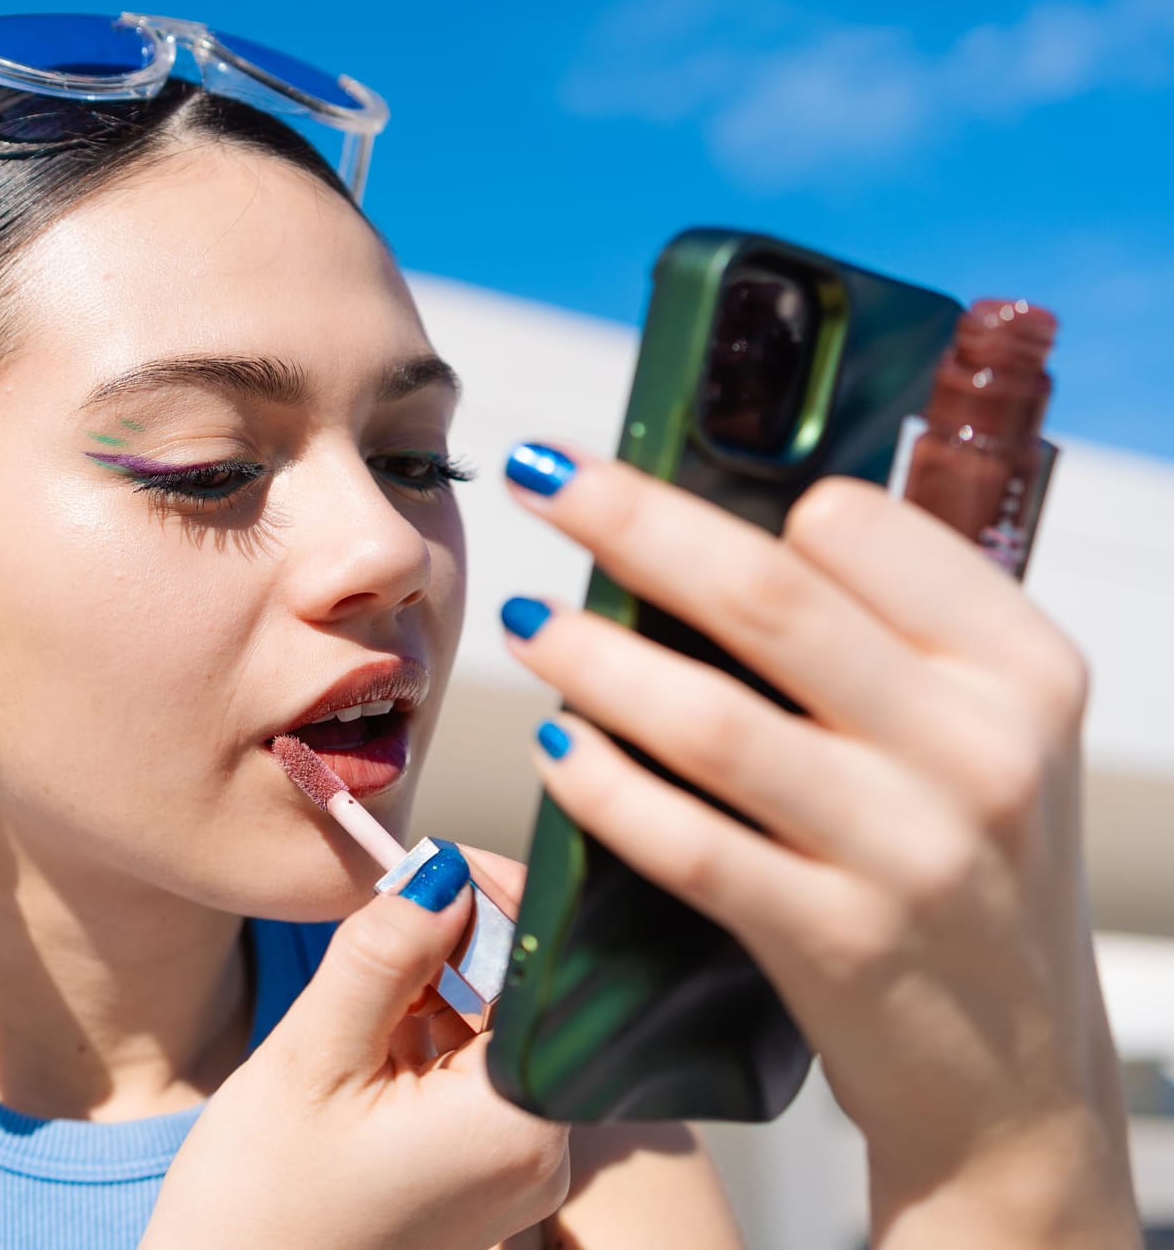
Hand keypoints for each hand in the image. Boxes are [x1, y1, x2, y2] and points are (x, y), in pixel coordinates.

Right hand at [144, 853, 569, 1249]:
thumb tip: (437, 874)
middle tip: (377, 921)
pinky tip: (358, 1051)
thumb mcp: (310, 1058)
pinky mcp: (471, 1186)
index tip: (431, 867)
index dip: (492, 903)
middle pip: (518, 1005)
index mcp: (514, 1127)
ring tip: (352, 1005)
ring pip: (488, 1038)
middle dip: (451, 949)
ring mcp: (506, 1179)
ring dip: (428, 996)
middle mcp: (533, 1159)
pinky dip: (417, 1046)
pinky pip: (464, 1084)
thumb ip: (380, 956)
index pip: (538, 976)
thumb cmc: (259, 1210)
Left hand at [497, 442, 1137, 1246]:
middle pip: (767, 598)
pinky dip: (606, 788)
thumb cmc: (965, 875)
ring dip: (594, 656)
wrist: (1013, 1083)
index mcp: (1022, 668)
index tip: (641, 463)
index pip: (862, 529)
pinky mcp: (836, 941)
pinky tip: (555, 747)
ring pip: (713, 719)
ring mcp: (910, 850)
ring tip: (523, 618)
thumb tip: (719, 526)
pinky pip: (689, 844)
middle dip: (631, 520)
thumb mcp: (978, 738)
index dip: (738, 491)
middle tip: (538, 472)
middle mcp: (980, 748)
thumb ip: (887, 639)